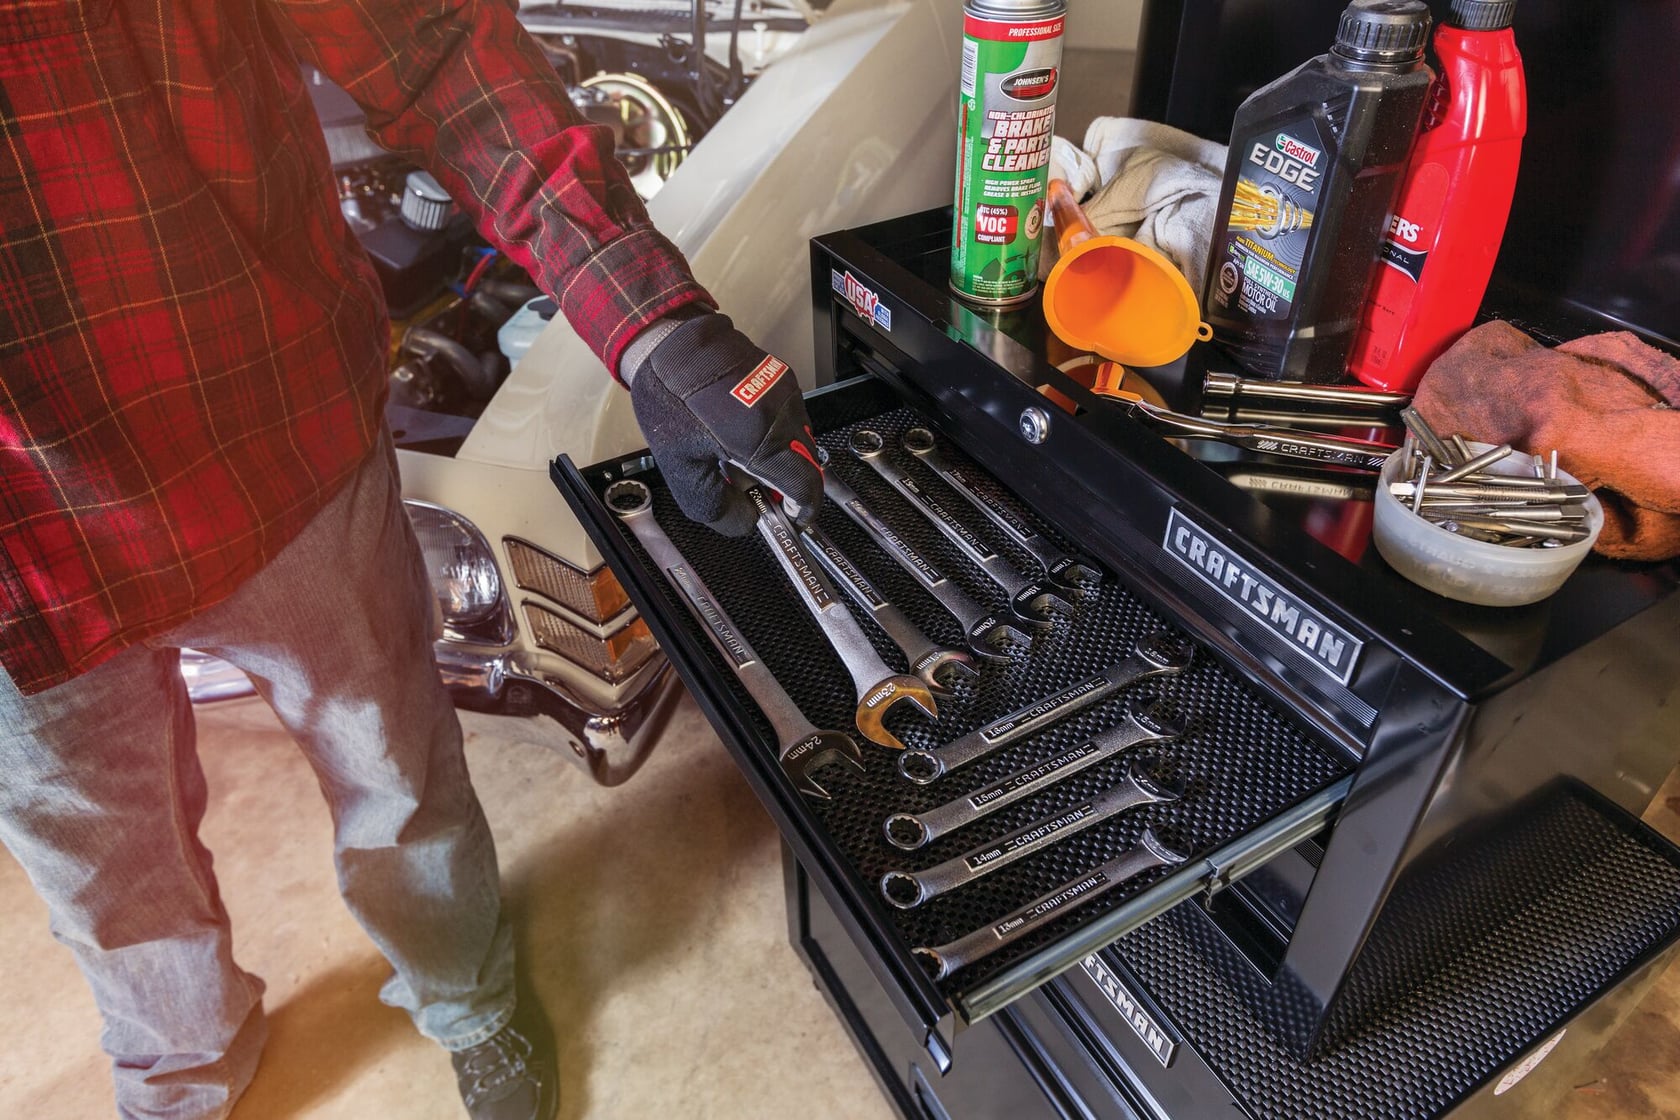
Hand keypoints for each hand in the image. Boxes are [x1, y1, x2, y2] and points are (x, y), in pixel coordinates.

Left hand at [626, 311, 822, 535]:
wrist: (668, 341)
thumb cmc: (670, 399)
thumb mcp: (682, 468)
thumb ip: (715, 506)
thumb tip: (745, 522)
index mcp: (763, 440)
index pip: (806, 486)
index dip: (803, 508)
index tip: (791, 516)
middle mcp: (783, 414)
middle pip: (805, 465)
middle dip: (786, 484)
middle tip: (756, 489)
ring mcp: (786, 392)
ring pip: (800, 439)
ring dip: (781, 457)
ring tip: (742, 458)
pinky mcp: (781, 377)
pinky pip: (790, 416)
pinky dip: (776, 433)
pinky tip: (743, 432)